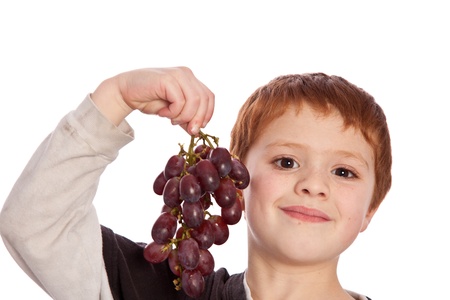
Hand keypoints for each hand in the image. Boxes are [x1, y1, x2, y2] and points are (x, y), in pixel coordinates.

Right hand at [91, 67, 214, 134]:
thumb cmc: (149, 100)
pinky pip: (180, 101)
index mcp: (190, 79)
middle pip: (204, 99)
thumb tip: (196, 131)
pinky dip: (173, 112)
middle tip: (188, 129)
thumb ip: (185, 118)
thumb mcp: (172, 111)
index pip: (209, 97)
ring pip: (194, 101)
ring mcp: (178, 74)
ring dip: (183, 116)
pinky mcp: (168, 79)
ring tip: (171, 119)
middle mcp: (186, 74)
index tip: (197, 128)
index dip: (207, 114)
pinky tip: (163, 113)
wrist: (125, 92)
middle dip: (197, 118)